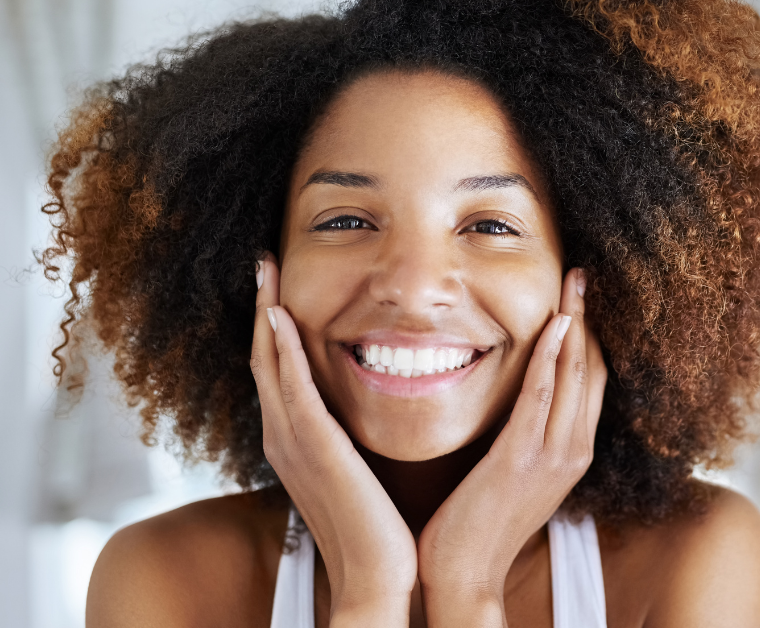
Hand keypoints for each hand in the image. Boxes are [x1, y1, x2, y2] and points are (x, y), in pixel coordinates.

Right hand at [250, 253, 416, 625]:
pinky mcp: (314, 448)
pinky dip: (282, 352)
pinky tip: (280, 317)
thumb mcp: (355, 469)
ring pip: (269, 364)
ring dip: (265, 314)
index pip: (277, 369)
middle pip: (262, 357)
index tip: (278, 285)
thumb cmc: (374, 526)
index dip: (272, 325)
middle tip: (262, 262)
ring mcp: (293, 442)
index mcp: (294, 441)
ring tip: (265, 271)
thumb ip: (347, 438)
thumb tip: (358, 413)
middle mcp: (284, 437)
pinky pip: (293, 390)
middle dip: (261, 307)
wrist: (376, 575)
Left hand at [416, 267, 606, 626]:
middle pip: (594, 370)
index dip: (590, 336)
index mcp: (574, 453)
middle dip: (590, 319)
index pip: (593, 381)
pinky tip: (553, 324)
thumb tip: (519, 402)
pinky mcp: (521, 458)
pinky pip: (542, 396)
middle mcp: (574, 451)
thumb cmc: (480, 525)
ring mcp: (553, 455)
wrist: (466, 574)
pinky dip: (552, 356)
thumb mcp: (516, 475)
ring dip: (576, 323)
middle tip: (582, 275)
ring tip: (574, 283)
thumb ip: (526, 437)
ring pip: (576, 375)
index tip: (581, 298)